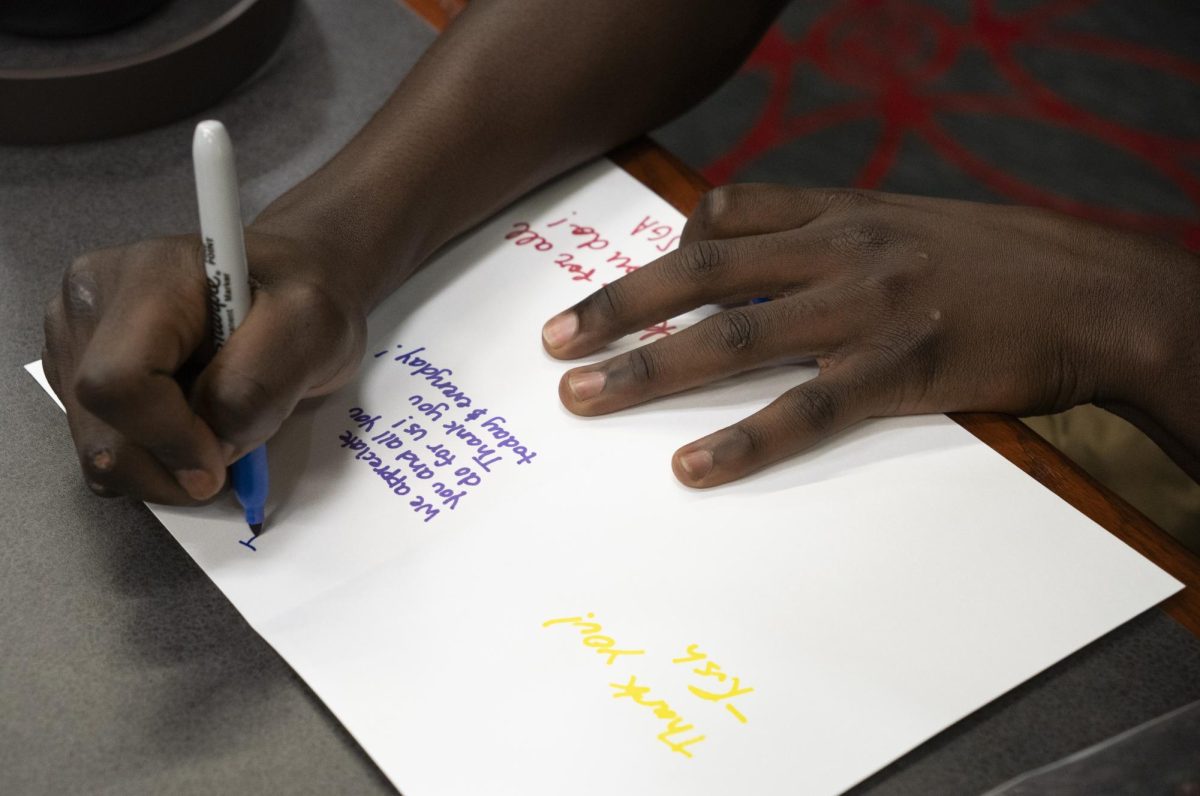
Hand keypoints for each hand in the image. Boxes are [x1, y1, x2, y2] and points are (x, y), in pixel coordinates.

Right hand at [43, 230, 365, 503]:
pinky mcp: (77, 366)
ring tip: (214, 428)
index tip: (224, 458)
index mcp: (150, 276)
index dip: (170, 439)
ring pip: (94, 446)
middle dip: (169, 465)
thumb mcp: (312, 327)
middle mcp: (94, 299)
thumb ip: (257, 388)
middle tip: (228, 456)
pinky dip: (150, 458)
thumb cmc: (309, 292)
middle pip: (99, 423)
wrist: (291, 282)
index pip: (121, 382)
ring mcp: (77, 333)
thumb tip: (207, 453)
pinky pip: (99, 445)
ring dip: (162, 465)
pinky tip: (188, 425)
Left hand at [541, 184, 1199, 486]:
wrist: (1095, 293)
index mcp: (843, 210)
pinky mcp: (902, 371)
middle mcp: (842, 250)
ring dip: (650, 368)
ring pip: (736, 338)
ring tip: (584, 398)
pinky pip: (807, 408)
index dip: (662, 249)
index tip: (616, 288)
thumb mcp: (908, 220)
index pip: (729, 214)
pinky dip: (744, 439)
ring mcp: (868, 308)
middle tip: (554, 342)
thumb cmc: (999, 262)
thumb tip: (747, 247)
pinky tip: (691, 467)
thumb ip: (828, 230)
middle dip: (620, 307)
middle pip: (704, 273)